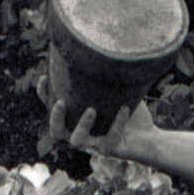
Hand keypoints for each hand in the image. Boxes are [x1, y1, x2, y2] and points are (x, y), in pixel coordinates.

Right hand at [36, 73, 153, 161]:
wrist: (149, 138)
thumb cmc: (127, 111)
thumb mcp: (116, 91)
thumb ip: (106, 76)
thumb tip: (103, 44)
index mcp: (76, 119)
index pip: (53, 108)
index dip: (44, 95)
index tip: (44, 77)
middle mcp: (80, 133)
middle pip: (57, 132)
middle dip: (55, 117)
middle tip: (60, 102)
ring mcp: (93, 144)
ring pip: (77, 140)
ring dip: (81, 125)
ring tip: (91, 110)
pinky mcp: (110, 150)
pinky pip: (111, 139)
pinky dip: (118, 123)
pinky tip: (125, 109)